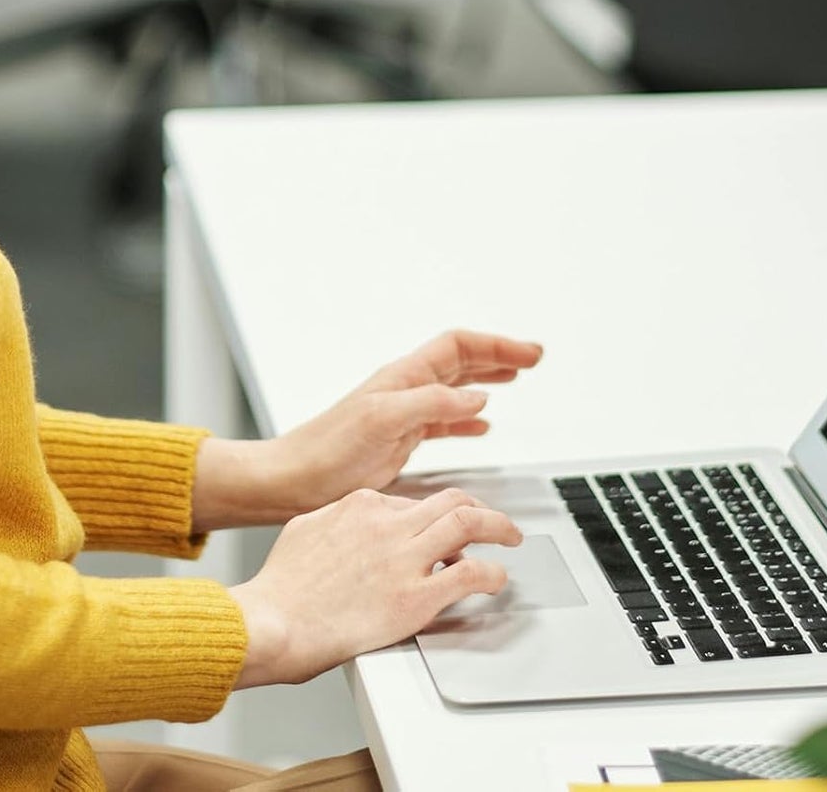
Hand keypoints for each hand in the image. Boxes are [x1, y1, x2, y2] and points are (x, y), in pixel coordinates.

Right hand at [230, 486, 521, 686]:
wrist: (272, 621)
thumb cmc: (279, 587)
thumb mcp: (304, 530)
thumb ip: (332, 523)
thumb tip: (343, 526)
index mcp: (360, 505)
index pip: (412, 502)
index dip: (432, 517)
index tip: (441, 530)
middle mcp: (387, 523)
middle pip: (450, 500)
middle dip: (479, 508)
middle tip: (493, 521)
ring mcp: (404, 558)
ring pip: (468, 523)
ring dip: (498, 527)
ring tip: (510, 536)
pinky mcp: (416, 596)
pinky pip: (471, 573)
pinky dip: (493, 573)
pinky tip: (497, 579)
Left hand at [270, 329, 543, 514]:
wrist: (293, 481)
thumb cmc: (327, 451)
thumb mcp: (383, 421)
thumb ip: (432, 404)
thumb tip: (479, 396)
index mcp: (403, 377)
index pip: (458, 346)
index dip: (496, 345)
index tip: (529, 353)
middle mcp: (405, 390)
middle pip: (462, 360)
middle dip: (499, 356)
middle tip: (533, 358)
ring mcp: (403, 414)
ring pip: (456, 387)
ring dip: (488, 380)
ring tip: (516, 378)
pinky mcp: (399, 440)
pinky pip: (443, 421)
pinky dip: (468, 420)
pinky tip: (481, 426)